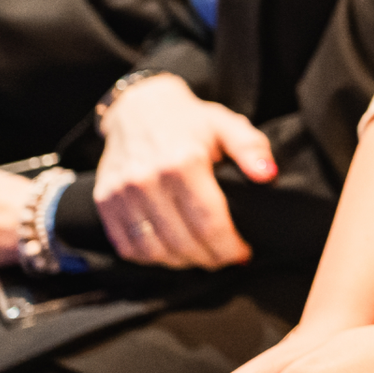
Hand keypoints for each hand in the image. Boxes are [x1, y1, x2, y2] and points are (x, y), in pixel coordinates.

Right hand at [93, 73, 276, 268]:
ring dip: (182, 263)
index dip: (229, 246)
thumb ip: (251, 148)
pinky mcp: (104, 201)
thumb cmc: (192, 121)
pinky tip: (173, 253)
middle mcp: (146, 180)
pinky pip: (128, 246)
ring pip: (153, 250)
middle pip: (182, 241)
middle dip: (210, 259)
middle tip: (227, 259)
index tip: (245, 254)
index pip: (208, 222)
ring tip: (203, 258)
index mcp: (182, 162)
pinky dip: (152, 258)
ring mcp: (120, 193)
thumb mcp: (227, 125)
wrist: (139, 109)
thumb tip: (269, 175)